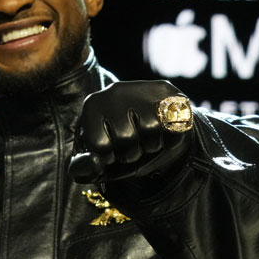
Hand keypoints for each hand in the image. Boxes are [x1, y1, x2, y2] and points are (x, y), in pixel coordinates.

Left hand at [69, 80, 193, 183]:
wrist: (147, 121)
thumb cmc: (116, 143)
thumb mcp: (94, 159)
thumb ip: (84, 168)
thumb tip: (93, 163)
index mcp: (92, 105)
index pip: (99, 146)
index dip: (108, 157)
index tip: (109, 149)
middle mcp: (116, 92)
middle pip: (126, 140)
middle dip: (131, 154)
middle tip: (131, 145)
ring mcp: (144, 90)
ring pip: (151, 134)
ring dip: (151, 147)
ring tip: (146, 138)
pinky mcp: (171, 95)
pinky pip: (174, 129)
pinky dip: (171, 141)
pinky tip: (163, 133)